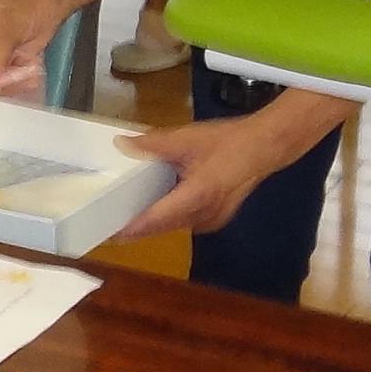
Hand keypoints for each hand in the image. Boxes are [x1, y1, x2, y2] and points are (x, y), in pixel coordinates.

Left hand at [113, 111, 298, 239]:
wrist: (265, 147)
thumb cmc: (227, 142)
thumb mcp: (186, 138)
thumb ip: (152, 144)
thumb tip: (121, 144)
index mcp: (195, 197)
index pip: (155, 220)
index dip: (130, 229)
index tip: (106, 233)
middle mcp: (203, 216)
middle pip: (161, 227)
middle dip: (136, 228)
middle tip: (107, 225)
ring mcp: (212, 221)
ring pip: (173, 226)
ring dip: (152, 224)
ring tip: (123, 218)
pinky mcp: (216, 218)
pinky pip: (185, 222)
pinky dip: (168, 218)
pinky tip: (154, 208)